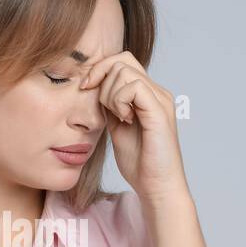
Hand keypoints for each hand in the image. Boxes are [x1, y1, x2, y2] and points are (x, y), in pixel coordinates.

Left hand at [79, 50, 188, 205]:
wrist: (157, 186)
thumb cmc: (140, 163)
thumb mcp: (117, 128)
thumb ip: (110, 107)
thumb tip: (94, 89)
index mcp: (147, 95)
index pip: (122, 61)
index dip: (100, 69)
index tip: (85, 88)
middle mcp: (157, 92)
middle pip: (122, 60)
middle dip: (101, 78)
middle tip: (101, 105)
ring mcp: (160, 99)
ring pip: (124, 71)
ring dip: (110, 93)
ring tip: (117, 117)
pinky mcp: (160, 111)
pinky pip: (133, 87)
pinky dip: (119, 101)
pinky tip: (124, 120)